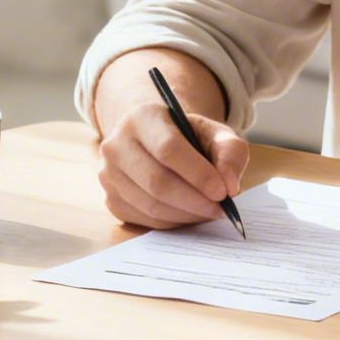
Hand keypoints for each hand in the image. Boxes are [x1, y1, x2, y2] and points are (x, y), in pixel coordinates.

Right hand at [97, 99, 248, 229]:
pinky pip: (145, 219)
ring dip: (186, 214)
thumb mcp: (215, 133)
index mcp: (143, 117)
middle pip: (157, 181)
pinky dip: (173, 222)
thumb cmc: (188, 137)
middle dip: (194, 200)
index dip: (198, 174)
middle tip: (220, 209)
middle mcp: (116, 145)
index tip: (223, 192)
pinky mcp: (111, 199)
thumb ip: (230, 152)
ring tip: (210, 211)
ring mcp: (109, 174)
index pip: (168, 149)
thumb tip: (230, 186)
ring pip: (150, 205)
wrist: (155, 142)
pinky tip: (190, 213)